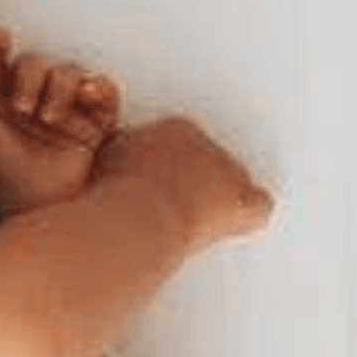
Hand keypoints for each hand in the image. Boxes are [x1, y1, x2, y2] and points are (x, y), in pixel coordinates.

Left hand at [0, 26, 121, 218]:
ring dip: (60, 85)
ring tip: (48, 117)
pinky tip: (88, 93)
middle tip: (22, 106)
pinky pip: (106, 93)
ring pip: (69, 72)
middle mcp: (33, 97)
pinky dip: (100, 87)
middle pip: (36, 63)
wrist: (30, 212)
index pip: (1, 59)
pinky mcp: (94, 124)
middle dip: (30, 75)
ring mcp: (65, 109)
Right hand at [94, 115, 274, 252]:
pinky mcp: (239, 202)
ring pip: (234, 181)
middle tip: (171, 210)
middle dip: (193, 185)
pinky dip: (248, 216)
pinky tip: (235, 226)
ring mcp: (226, 172)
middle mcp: (204, 143)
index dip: (170, 171)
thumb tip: (100, 159)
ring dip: (216, 200)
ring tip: (194, 221)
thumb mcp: (100, 163)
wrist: (132, 215)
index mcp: (175, 130)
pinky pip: (257, 207)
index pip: (184, 144)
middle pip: (209, 162)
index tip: (155, 190)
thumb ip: (110, 157)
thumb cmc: (113, 195)